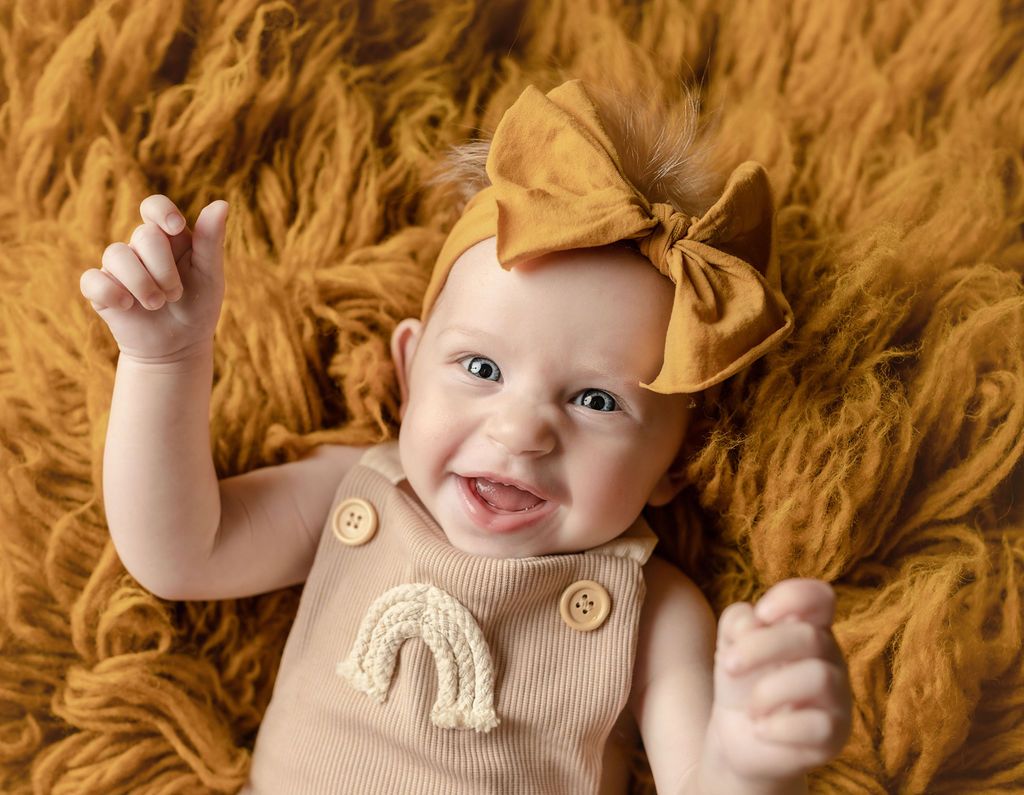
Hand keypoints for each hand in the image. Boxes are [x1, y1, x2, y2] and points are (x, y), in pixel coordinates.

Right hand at [80, 195, 228, 362]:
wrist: (179, 347)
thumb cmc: (197, 307)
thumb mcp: (210, 275)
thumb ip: (211, 241)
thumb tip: (222, 203)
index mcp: (168, 237)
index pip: (154, 206)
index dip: (161, 211)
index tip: (176, 228)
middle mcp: (140, 247)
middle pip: (143, 235)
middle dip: (164, 269)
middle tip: (175, 294)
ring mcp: (117, 268)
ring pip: (115, 254)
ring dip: (142, 283)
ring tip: (158, 304)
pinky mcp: (100, 289)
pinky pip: (92, 279)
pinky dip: (111, 292)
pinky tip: (128, 306)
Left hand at [707, 579, 851, 784]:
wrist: (737, 735)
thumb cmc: (742, 680)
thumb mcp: (730, 644)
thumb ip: (737, 622)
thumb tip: (753, 623)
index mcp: (808, 627)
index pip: (821, 597)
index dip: (793, 597)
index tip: (762, 612)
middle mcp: (830, 658)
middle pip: (810, 636)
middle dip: (760, 647)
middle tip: (729, 665)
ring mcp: (837, 697)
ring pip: (818, 677)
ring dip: (769, 690)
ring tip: (751, 708)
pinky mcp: (835, 735)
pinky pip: (818, 725)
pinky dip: (778, 727)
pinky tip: (760, 729)